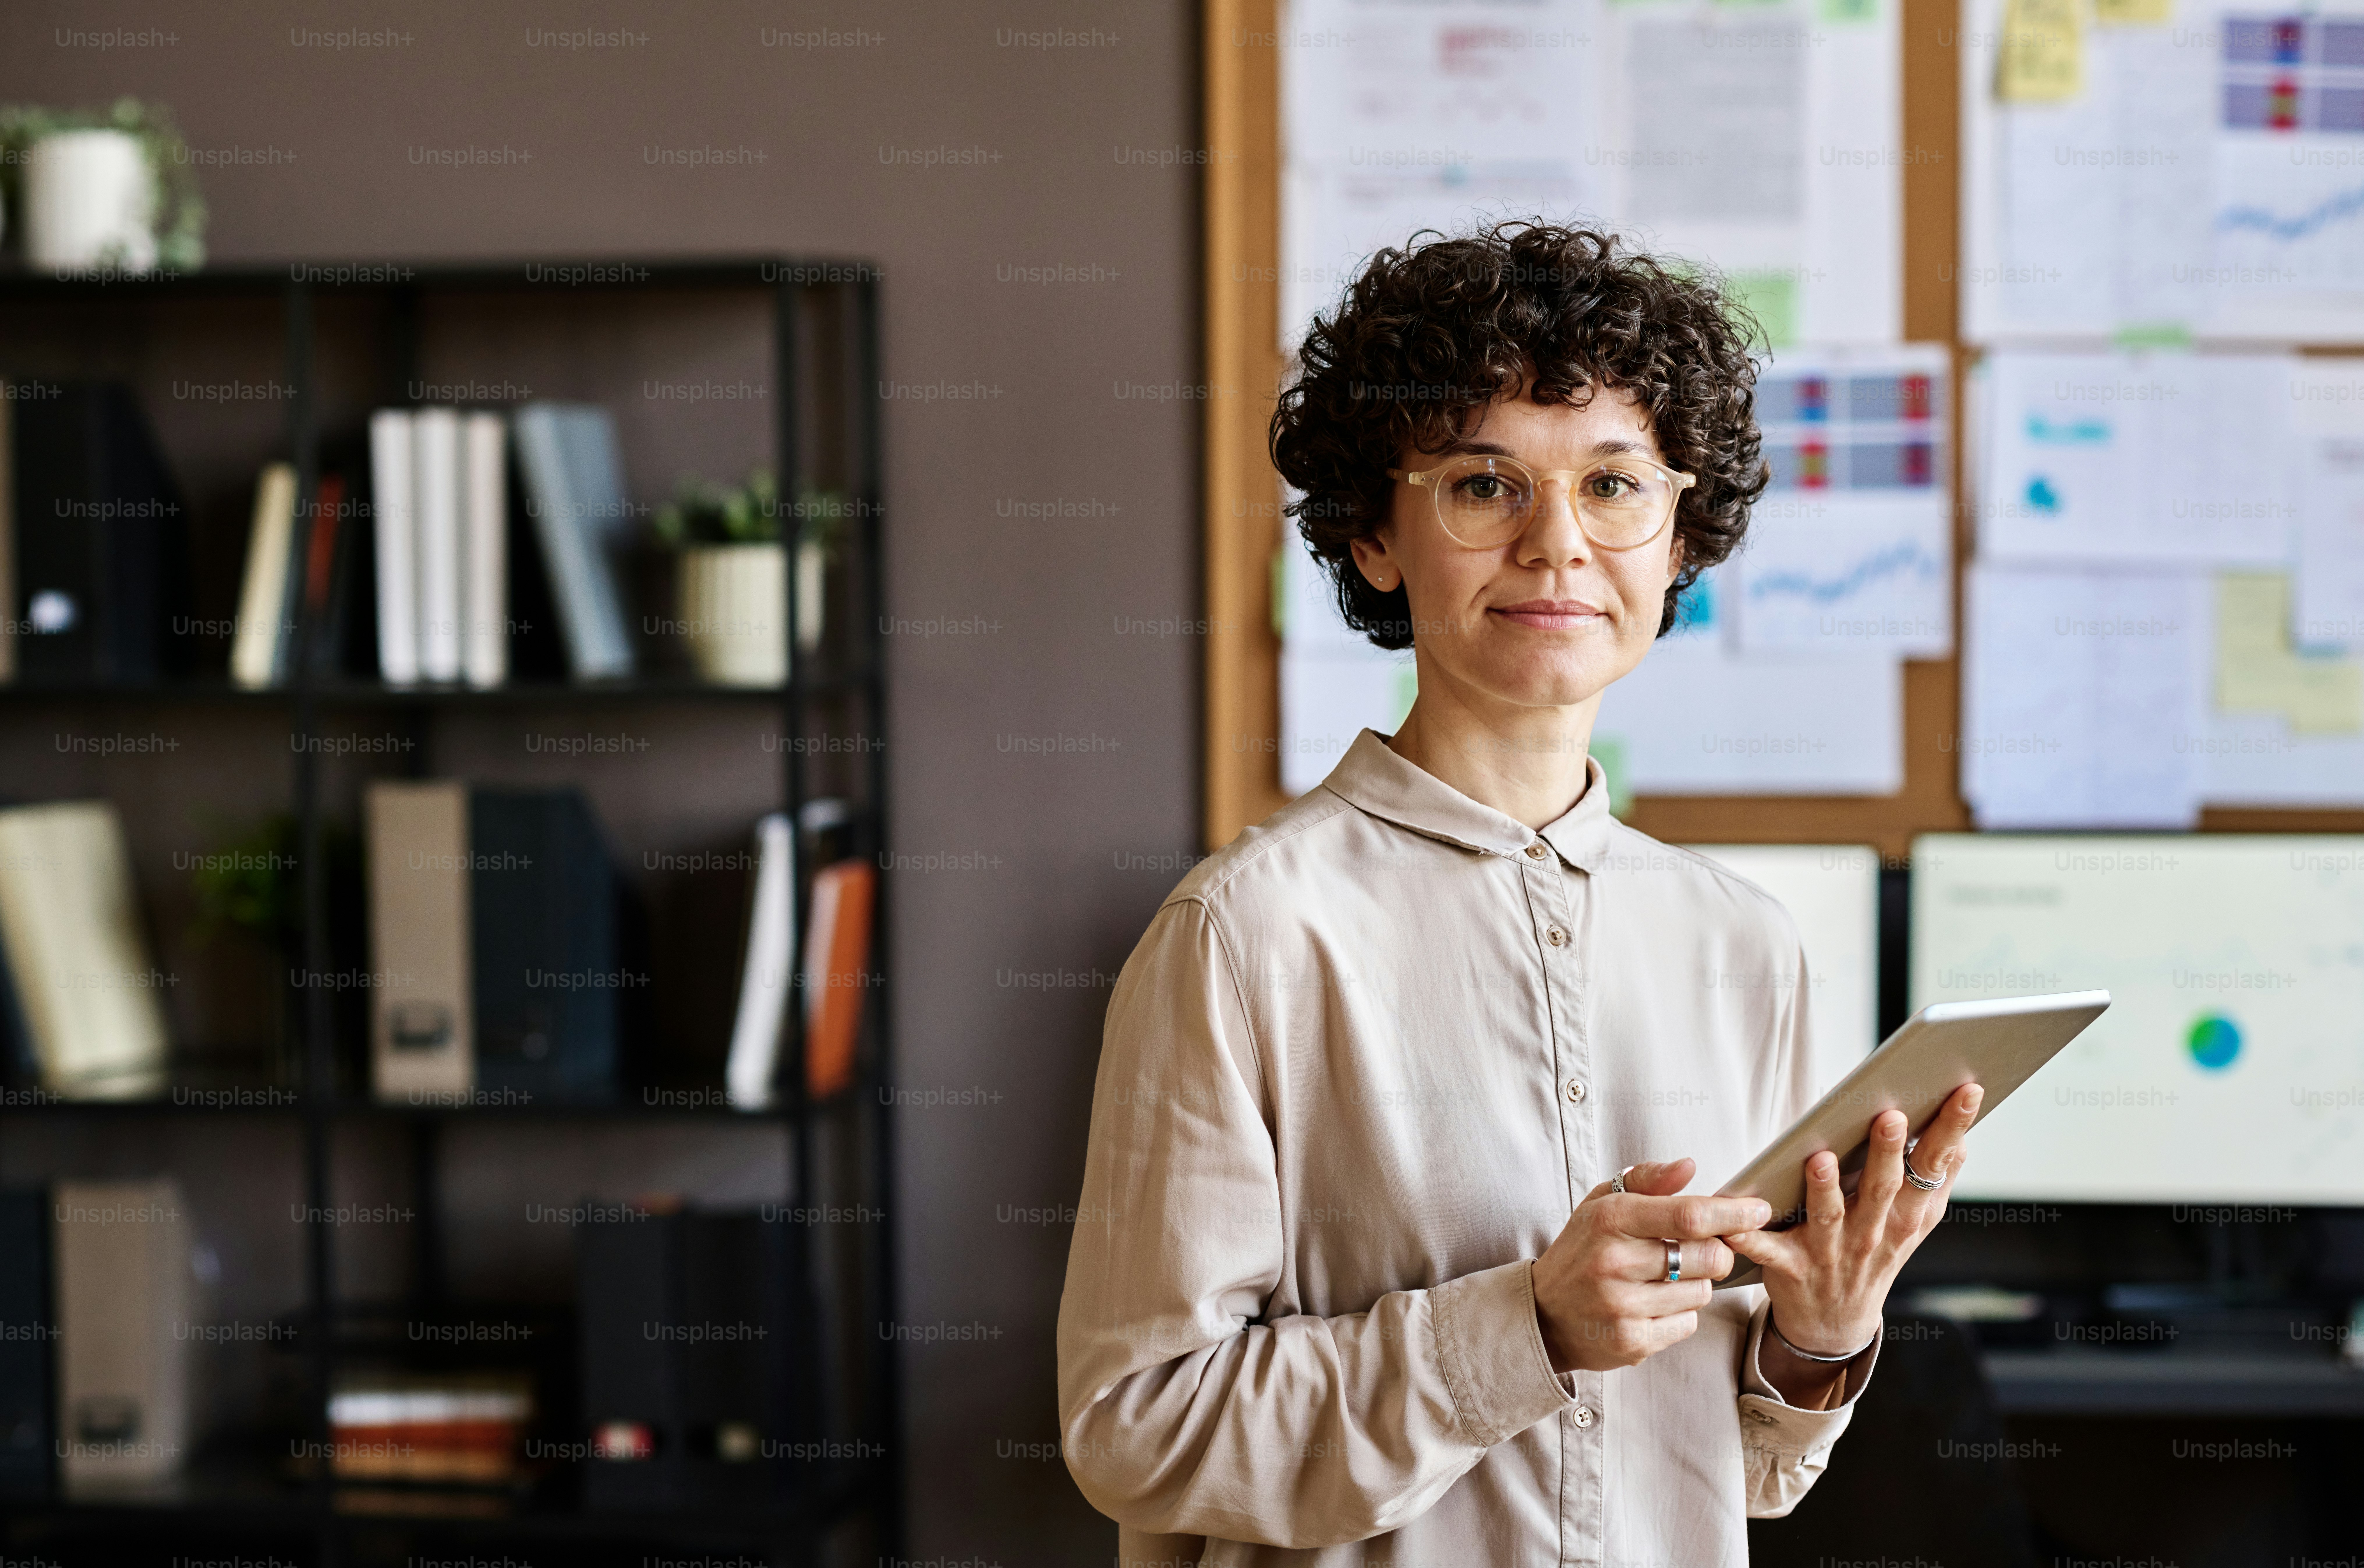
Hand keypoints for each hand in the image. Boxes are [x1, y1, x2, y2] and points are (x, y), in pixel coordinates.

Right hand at [1531, 1158, 1771, 1372]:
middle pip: (1707, 1257)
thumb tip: (1689, 1166)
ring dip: (1696, 1283)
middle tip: (1704, 1250)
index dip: (1732, 1213)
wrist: (1543, 1313)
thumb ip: (1648, 1179)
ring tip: (1666, 1278)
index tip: (1759, 1209)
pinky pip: (1687, 1324)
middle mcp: (1615, 1263)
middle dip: (1718, 1252)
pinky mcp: (1632, 1342)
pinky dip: (1680, 1313)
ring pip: (1702, 1293)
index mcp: (1610, 1219)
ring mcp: (1622, 1306)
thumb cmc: (1582, 1250)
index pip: (1688, 1215)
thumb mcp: (1602, 1203)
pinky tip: (1654, 1304)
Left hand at [1725, 1082, 1983, 1359]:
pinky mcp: (1791, 1266)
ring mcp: (1831, 1251)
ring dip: (1824, 1189)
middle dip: (1887, 1153)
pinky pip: (1768, 1251)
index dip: (1951, 1129)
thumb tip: (1960, 1132)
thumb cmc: (1877, 1253)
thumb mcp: (1915, 1222)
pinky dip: (1751, 1240)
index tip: (1967, 1090)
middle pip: (1882, 1188)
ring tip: (1821, 1159)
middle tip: (1891, 1116)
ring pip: (1828, 1216)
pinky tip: (1734, 1226)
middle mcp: (1873, 1232)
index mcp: (1907, 1215)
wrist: (1836, 1322)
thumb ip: (1938, 1178)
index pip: (1934, 1166)